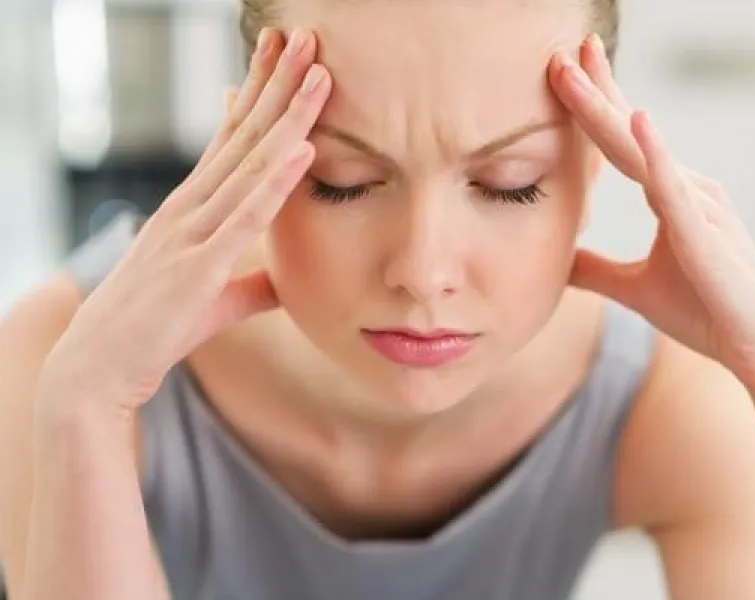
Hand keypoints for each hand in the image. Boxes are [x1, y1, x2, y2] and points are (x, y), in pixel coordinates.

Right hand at [41, 28, 330, 412]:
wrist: (100, 368)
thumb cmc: (156, 329)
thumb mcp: (217, 297)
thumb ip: (252, 279)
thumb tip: (285, 277)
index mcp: (194, 208)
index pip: (233, 137)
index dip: (261, 94)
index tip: (287, 56)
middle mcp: (191, 207)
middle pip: (243, 132)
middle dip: (276, 82)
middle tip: (306, 35)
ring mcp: (193, 231)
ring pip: (250, 161)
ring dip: (286, 115)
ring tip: (317, 72)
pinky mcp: (199, 265)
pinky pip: (246, 215)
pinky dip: (276, 180)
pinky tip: (302, 148)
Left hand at [548, 36, 754, 397]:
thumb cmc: (708, 314)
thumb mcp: (635, 290)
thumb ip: (598, 270)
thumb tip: (558, 261)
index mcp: (672, 196)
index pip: (623, 142)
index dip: (594, 103)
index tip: (564, 66)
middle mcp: (687, 190)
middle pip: (629, 132)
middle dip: (595, 88)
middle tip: (562, 49)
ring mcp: (700, 208)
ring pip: (643, 152)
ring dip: (607, 110)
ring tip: (578, 69)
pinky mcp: (707, 237)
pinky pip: (675, 191)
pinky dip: (656, 156)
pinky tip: (640, 121)